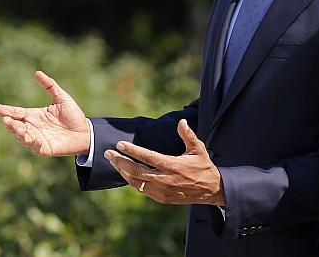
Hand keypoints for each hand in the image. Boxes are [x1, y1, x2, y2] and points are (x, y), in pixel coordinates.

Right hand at [0, 70, 89, 156]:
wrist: (85, 131)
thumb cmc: (73, 114)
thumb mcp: (62, 98)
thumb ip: (50, 86)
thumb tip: (37, 73)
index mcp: (34, 115)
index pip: (16, 112)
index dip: (4, 110)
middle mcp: (33, 127)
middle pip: (15, 126)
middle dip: (9, 124)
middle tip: (7, 120)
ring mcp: (37, 139)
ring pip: (21, 138)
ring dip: (19, 134)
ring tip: (20, 129)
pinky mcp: (45, 149)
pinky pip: (36, 148)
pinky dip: (35, 144)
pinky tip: (37, 139)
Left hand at [104, 119, 224, 205]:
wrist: (210, 190)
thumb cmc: (203, 167)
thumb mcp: (198, 149)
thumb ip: (188, 135)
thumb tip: (181, 122)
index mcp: (172, 165)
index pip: (147, 157)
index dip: (132, 150)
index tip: (120, 144)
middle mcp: (165, 179)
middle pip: (135, 171)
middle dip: (119, 161)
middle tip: (108, 153)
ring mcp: (161, 191)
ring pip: (136, 182)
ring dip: (123, 171)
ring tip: (114, 161)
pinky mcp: (161, 198)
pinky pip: (142, 189)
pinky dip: (132, 180)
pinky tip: (126, 173)